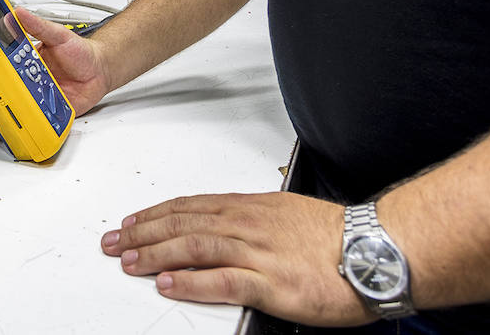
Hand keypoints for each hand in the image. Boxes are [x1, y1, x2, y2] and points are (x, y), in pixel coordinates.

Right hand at [13, 7, 111, 113]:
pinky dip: (32, 121)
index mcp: (29, 59)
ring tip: (4, 112)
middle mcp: (31, 78)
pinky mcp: (50, 109)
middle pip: (10, 87)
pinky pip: (38, 117)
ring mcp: (40, 94)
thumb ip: (38, 26)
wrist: (100, 71)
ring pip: (21, 104)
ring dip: (12, 109)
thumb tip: (18, 13)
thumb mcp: (58, 35)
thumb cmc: (80, 51)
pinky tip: (27, 123)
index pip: (6, 63)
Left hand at [100, 191, 375, 326]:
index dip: (156, 214)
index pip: (191, 206)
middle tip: (114, 241)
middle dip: (143, 232)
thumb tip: (224, 226)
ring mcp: (257, 252)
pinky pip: (221, 279)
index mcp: (250, 208)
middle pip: (183, 222)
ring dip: (156, 253)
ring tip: (128, 260)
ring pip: (193, 246)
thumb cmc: (336, 237)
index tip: (132, 221)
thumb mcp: (285, 215)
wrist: (375, 250)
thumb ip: (252, 220)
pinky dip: (189, 281)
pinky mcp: (270, 282)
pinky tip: (167, 283)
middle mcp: (247, 224)